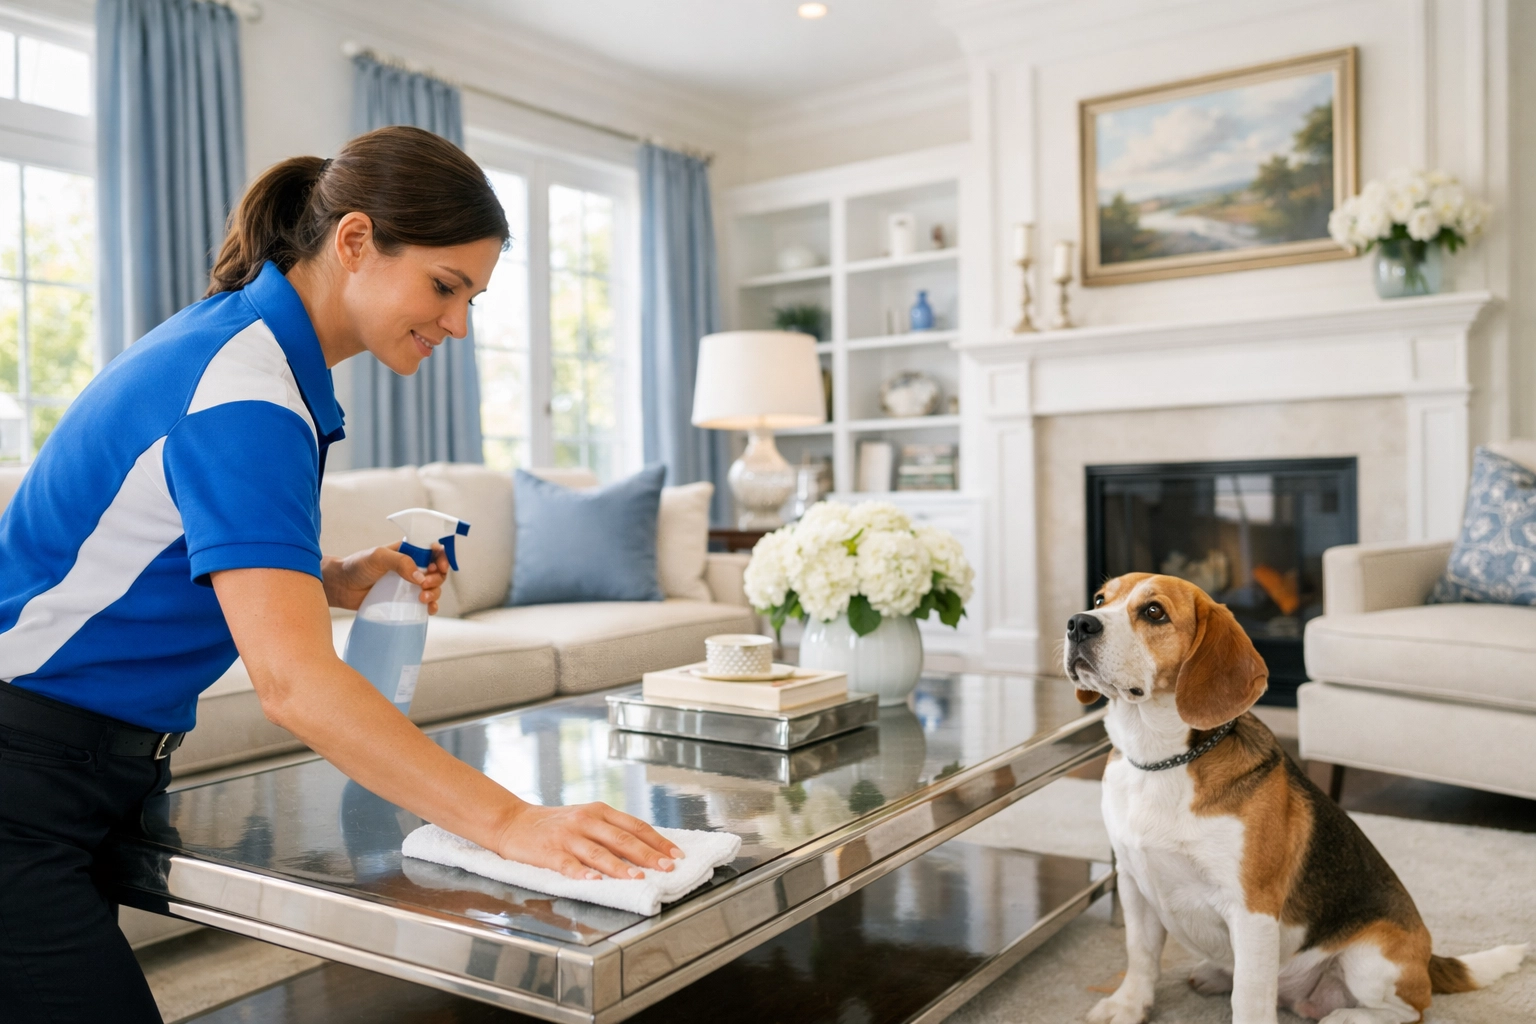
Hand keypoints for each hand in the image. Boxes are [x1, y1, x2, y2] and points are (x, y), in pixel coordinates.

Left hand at [322, 543, 450, 612]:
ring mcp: (409, 585)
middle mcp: (412, 567)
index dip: (442, 557)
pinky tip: (428, 609)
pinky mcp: (404, 601)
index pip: (433, 550)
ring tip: (422, 598)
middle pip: (437, 571)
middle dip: (437, 578)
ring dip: (435, 593)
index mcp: (408, 551)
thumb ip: (400, 562)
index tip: (440, 567)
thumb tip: (420, 576)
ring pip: (433, 588)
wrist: (341, 586)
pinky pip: (425, 604)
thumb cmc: (357, 566)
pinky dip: (431, 606)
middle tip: (424, 585)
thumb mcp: (378, 557)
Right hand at [493, 801, 684, 879]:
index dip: (657, 841)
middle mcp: (586, 820)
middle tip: (668, 868)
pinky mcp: (549, 852)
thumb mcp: (586, 818)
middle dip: (648, 855)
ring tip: (638, 878)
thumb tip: (645, 850)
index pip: (635, 826)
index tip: (676, 854)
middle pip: (622, 838)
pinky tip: (594, 882)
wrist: (513, 822)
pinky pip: (568, 864)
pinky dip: (582, 873)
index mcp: (599, 811)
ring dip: (620, 866)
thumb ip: (611, 831)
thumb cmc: (555, 824)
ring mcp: (568, 836)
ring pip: (599, 852)